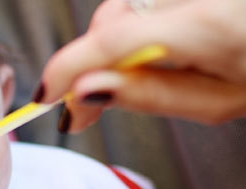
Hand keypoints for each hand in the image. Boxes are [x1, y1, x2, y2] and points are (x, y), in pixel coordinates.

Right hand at [38, 0, 245, 132]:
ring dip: (118, 48)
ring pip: (125, 12)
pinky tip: (157, 52)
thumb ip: (149, 94)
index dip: (66, 68)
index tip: (46, 96)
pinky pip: (142, 7)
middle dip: (94, 61)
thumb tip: (89, 91)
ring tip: (141, 77)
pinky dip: (137, 31)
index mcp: (203, 27)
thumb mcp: (217, 102)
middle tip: (91, 104)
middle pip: (112, 20)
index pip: (109, 41)